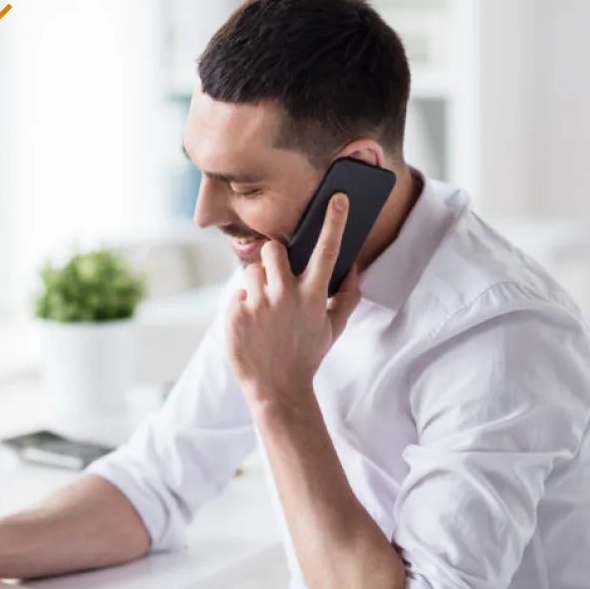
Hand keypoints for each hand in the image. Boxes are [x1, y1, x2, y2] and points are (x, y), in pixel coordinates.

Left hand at [225, 192, 361, 408]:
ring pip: (252, 271)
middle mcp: (285, 295)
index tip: (337, 199)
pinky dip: (242, 310)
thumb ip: (347, 297)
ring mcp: (257, 304)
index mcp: (312, 296)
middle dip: (273, 257)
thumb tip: (355, 267)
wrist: (277, 389)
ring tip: (264, 315)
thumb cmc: (307, 356)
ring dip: (257, 287)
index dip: (334, 222)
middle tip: (276, 279)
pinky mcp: (234, 314)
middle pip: (273, 248)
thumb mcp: (332, 328)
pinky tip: (251, 330)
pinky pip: (236, 295)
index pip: (326, 250)